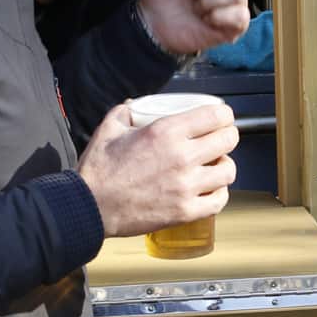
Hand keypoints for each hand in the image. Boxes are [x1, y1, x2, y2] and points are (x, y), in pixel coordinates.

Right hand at [78, 99, 239, 236]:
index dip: (223, 115)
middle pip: (229, 140)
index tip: (220, 118)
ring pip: (228, 171)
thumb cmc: (98, 170)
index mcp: (166, 132)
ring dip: (224, 165)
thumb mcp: (109, 129)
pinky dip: (218, 194)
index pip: (217, 115)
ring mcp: (186, 186)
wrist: (88, 208)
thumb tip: (136, 104)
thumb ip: (126, 111)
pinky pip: (219, 201)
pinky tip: (209, 189)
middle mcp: (181, 157)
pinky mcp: (185, 212)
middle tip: (219, 140)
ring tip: (214, 165)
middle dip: (227, 136)